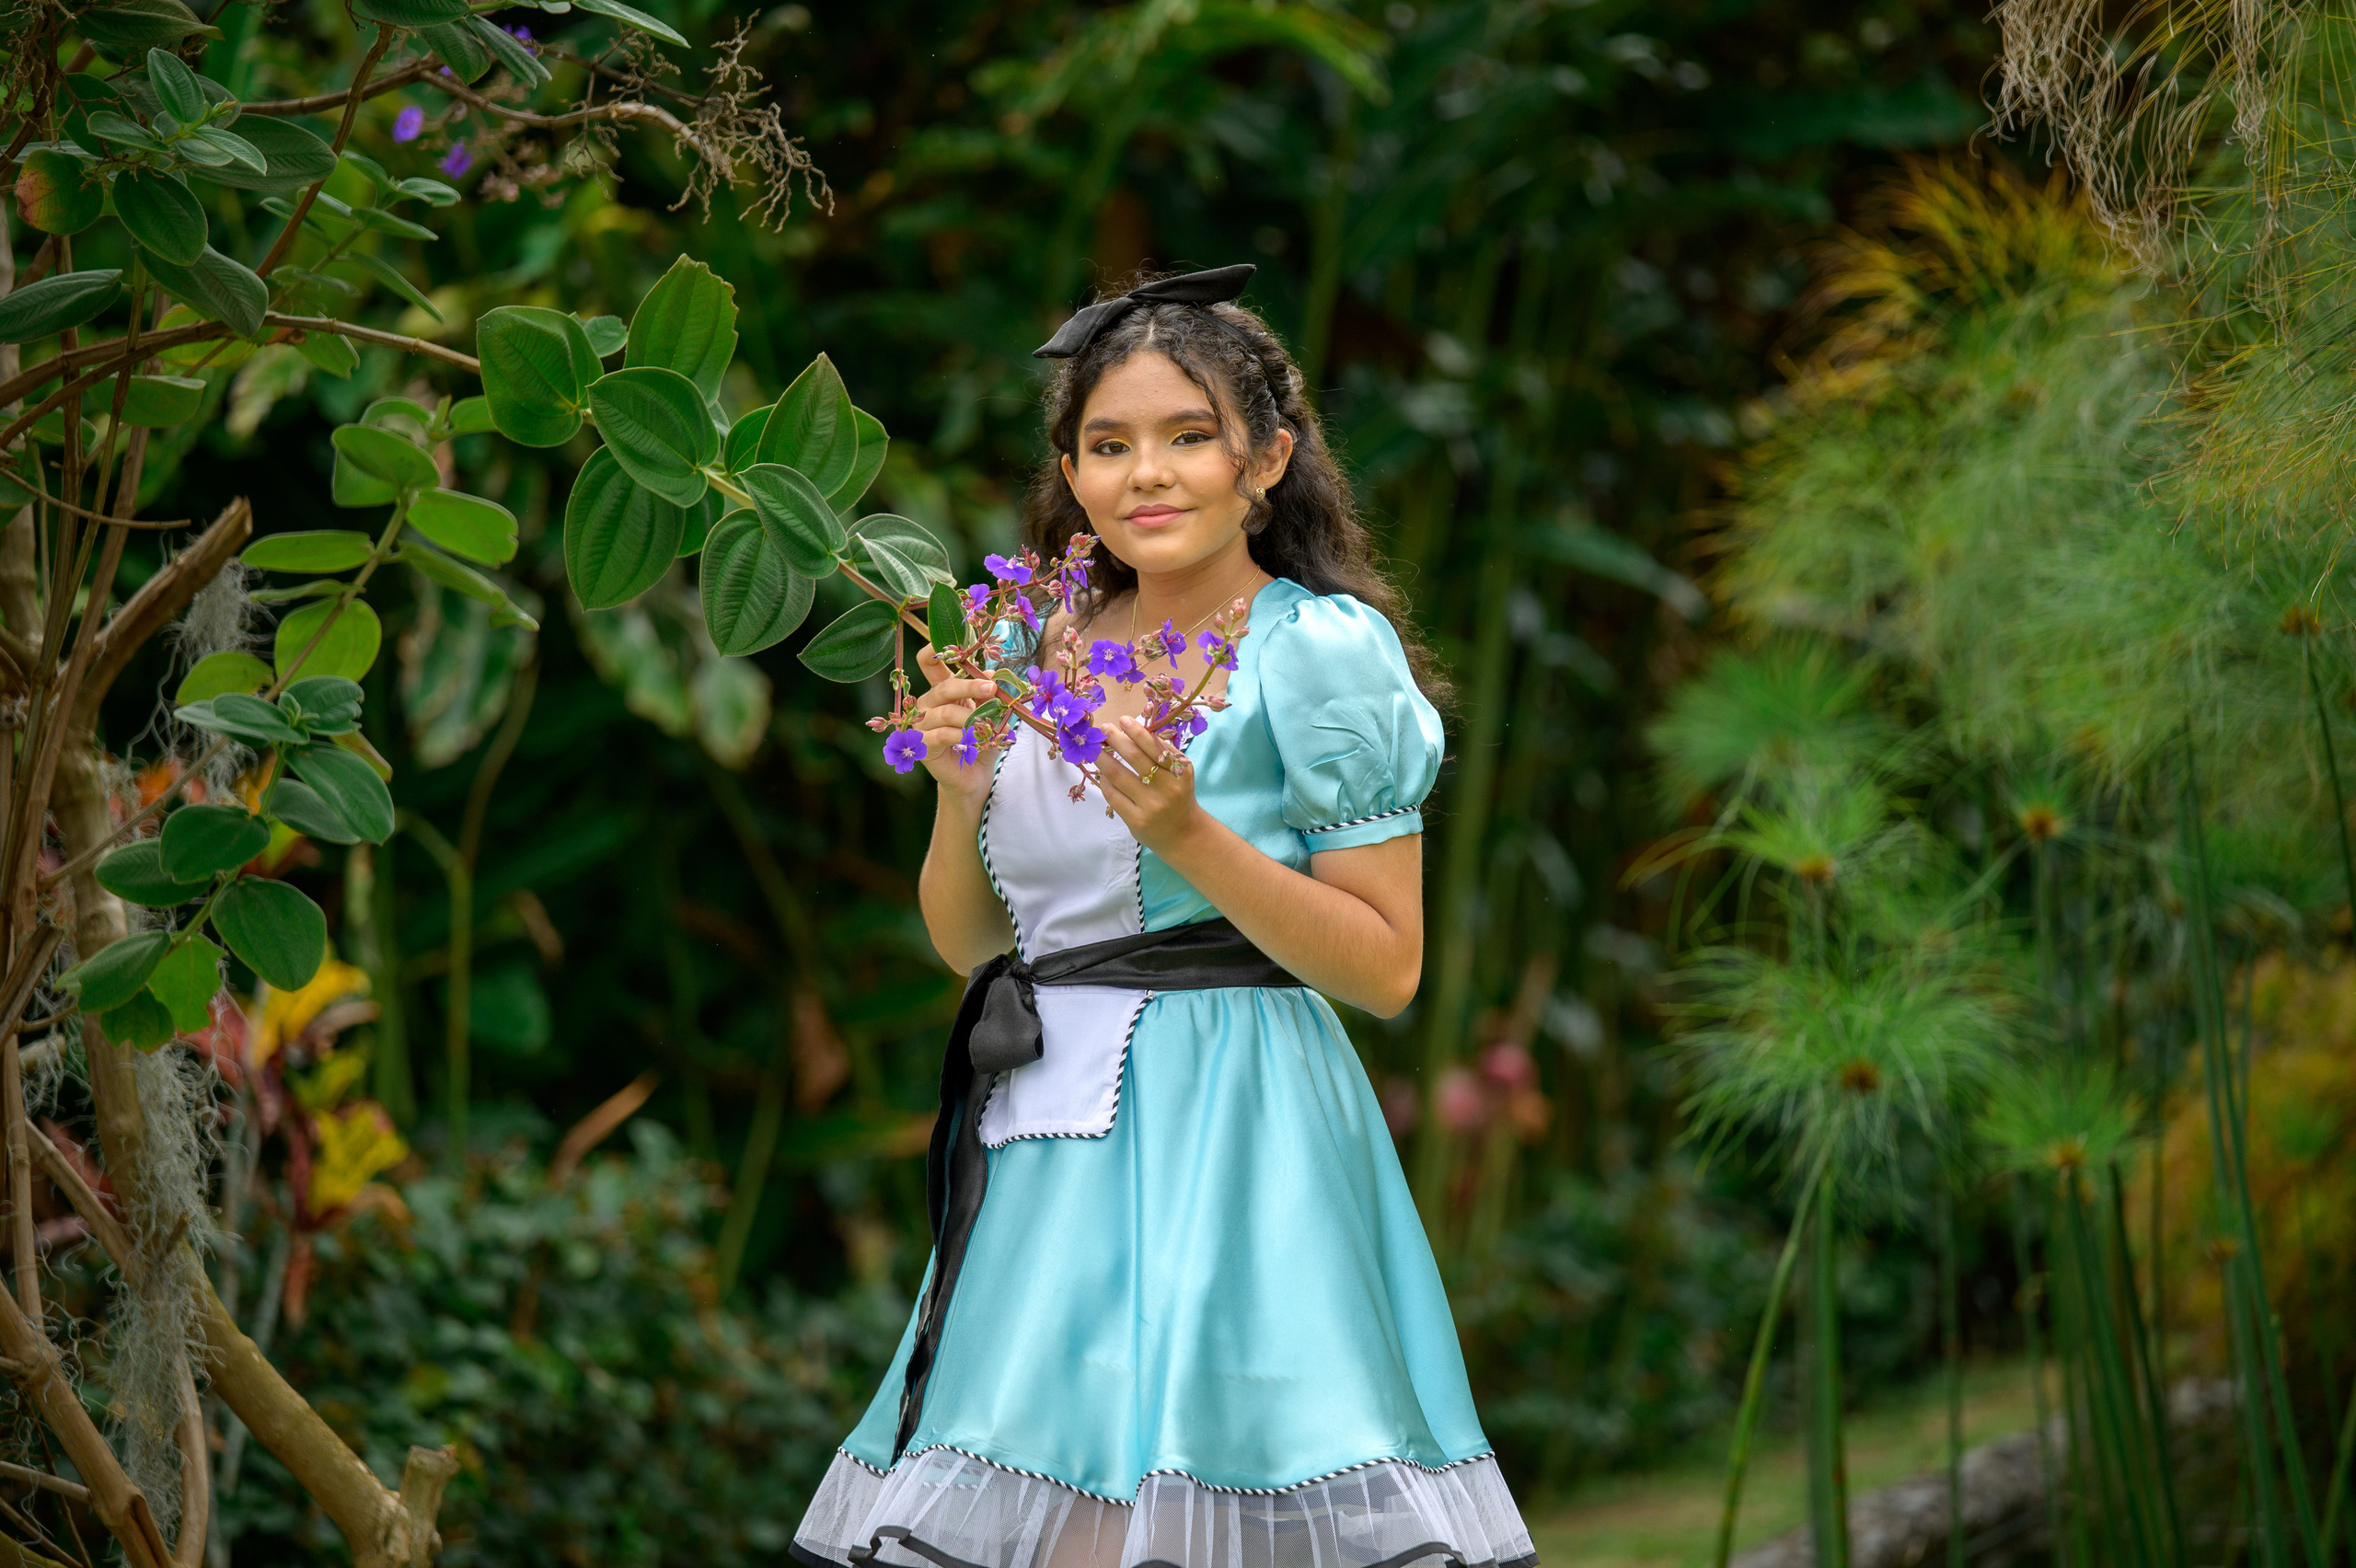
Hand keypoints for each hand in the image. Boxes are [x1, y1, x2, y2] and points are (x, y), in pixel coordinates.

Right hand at [911, 644, 1000, 803]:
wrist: (974, 777)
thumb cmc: (980, 742)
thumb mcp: (989, 714)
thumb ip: (988, 694)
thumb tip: (992, 673)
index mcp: (942, 691)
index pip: (929, 663)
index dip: (934, 649)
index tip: (957, 642)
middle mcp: (927, 704)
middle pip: (943, 687)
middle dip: (970, 685)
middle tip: (992, 689)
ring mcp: (921, 724)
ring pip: (946, 712)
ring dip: (972, 718)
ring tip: (988, 726)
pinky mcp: (923, 745)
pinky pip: (941, 734)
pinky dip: (962, 736)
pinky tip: (974, 740)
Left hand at [1099, 715, 1202, 853]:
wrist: (1184, 834)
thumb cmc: (1178, 796)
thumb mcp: (1181, 773)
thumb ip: (1164, 752)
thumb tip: (1135, 730)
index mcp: (1180, 772)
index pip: (1154, 746)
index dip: (1136, 731)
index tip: (1123, 719)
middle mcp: (1167, 788)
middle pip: (1135, 757)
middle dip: (1116, 739)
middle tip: (1104, 729)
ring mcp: (1151, 806)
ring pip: (1118, 775)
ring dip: (1103, 758)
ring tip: (1095, 749)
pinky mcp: (1136, 820)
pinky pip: (1113, 795)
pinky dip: (1104, 781)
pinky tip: (1102, 774)